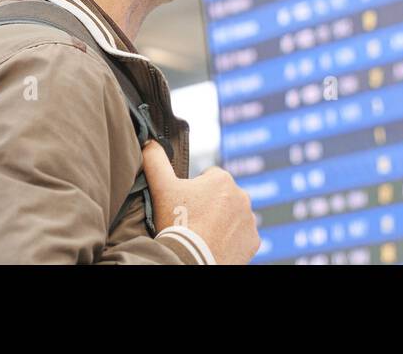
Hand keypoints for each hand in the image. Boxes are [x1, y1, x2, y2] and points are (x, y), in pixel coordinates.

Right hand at [141, 140, 259, 263]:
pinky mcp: (253, 240)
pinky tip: (216, 245)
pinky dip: (232, 240)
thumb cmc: (177, 222)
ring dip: (222, 222)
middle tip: (192, 222)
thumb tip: (149, 142)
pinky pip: (242, 237)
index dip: (193, 192)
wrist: (191, 259)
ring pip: (233, 216)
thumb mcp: (161, 188)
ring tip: (203, 235)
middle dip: (210, 206)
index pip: (207, 179)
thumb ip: (155, 160)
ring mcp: (249, 219)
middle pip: (221, 198)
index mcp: (222, 179)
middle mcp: (242, 195)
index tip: (184, 206)